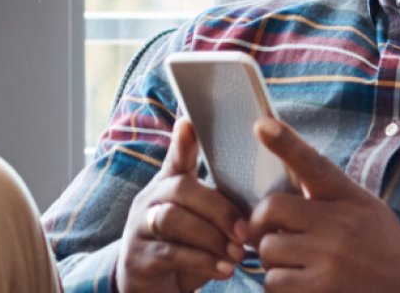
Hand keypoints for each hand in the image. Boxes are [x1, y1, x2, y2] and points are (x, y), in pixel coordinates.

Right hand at [116, 118, 247, 292]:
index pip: (175, 159)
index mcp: (167, 188)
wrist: (151, 289)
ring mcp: (140, 227)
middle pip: (181, 189)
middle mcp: (149, 201)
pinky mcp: (139, 256)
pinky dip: (203, 261)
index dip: (182, 142)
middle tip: (244, 232)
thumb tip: (261, 201)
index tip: (189, 122)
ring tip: (236, 255)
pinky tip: (224, 270)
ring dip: (211, 237)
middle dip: (218, 210)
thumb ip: (218, 208)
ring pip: (173, 219)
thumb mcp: (199, 226)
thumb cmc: (183, 251)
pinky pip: (171, 252)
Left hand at [245, 118, 399, 292]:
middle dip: (261, 224)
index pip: (313, 165)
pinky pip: (273, 283)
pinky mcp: (321, 291)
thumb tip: (273, 196)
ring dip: (272, 261)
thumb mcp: (364, 209)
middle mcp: (340, 225)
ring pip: (267, 251)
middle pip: (270, 209)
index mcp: (349, 199)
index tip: (261, 124)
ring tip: (298, 264)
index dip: (286, 143)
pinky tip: (302, 285)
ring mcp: (330, 260)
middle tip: (272, 234)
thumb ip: (325, 196)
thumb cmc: (380, 247)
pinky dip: (279, 286)